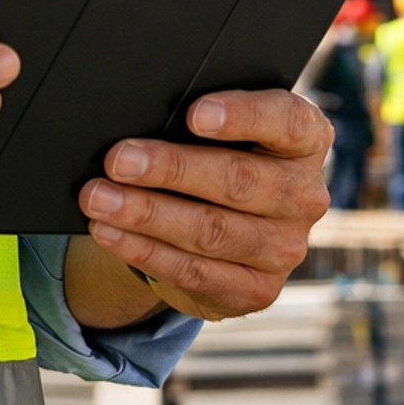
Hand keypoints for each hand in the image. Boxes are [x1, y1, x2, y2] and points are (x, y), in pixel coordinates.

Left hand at [76, 90, 330, 321]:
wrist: (227, 222)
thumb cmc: (218, 152)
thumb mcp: (224, 130)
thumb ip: (201, 119)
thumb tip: (138, 115)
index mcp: (305, 140)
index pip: (285, 120)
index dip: (242, 116)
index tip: (193, 114)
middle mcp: (304, 195)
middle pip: (238, 180)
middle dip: (171, 169)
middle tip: (118, 160)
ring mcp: (286, 248)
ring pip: (211, 230)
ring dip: (147, 214)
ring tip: (98, 198)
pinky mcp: (256, 290)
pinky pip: (194, 271)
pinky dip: (144, 250)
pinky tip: (109, 232)